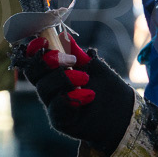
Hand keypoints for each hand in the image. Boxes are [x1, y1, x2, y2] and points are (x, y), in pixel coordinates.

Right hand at [14, 33, 134, 152]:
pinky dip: (72, 98)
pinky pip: (56, 107)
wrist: (123, 113)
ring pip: (44, 89)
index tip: (44, 41)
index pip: (36, 61)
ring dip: (65, 79)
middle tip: (72, 61)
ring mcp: (53, 105)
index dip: (35, 51)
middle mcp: (51, 89)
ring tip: (86, 79)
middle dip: (49, 63)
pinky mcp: (59, 121)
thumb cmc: (109, 90)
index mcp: (56, 74)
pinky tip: (90, 96)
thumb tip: (64, 36)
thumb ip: (78, 55)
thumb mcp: (95, 68)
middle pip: (34, 73)